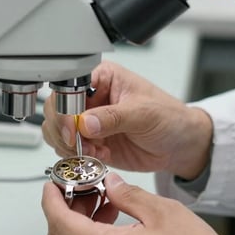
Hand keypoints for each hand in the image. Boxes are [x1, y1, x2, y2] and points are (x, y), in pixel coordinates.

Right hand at [42, 61, 213, 178]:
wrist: (179, 145)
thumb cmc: (169, 118)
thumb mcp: (144, 113)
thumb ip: (114, 117)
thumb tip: (85, 122)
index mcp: (102, 78)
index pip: (68, 88)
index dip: (65, 109)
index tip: (73, 128)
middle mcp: (91, 97)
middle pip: (55, 110)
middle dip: (64, 131)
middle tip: (81, 144)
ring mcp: (88, 121)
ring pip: (57, 131)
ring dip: (71, 146)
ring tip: (96, 151)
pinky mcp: (90, 142)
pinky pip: (69, 150)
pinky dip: (78, 157)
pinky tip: (100, 156)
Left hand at [42, 172, 234, 234]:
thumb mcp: (163, 212)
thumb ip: (129, 194)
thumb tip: (110, 184)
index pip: (59, 223)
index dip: (50, 199)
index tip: (52, 184)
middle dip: (61, 211)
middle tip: (77, 191)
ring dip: (78, 226)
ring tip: (103, 204)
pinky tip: (115, 224)